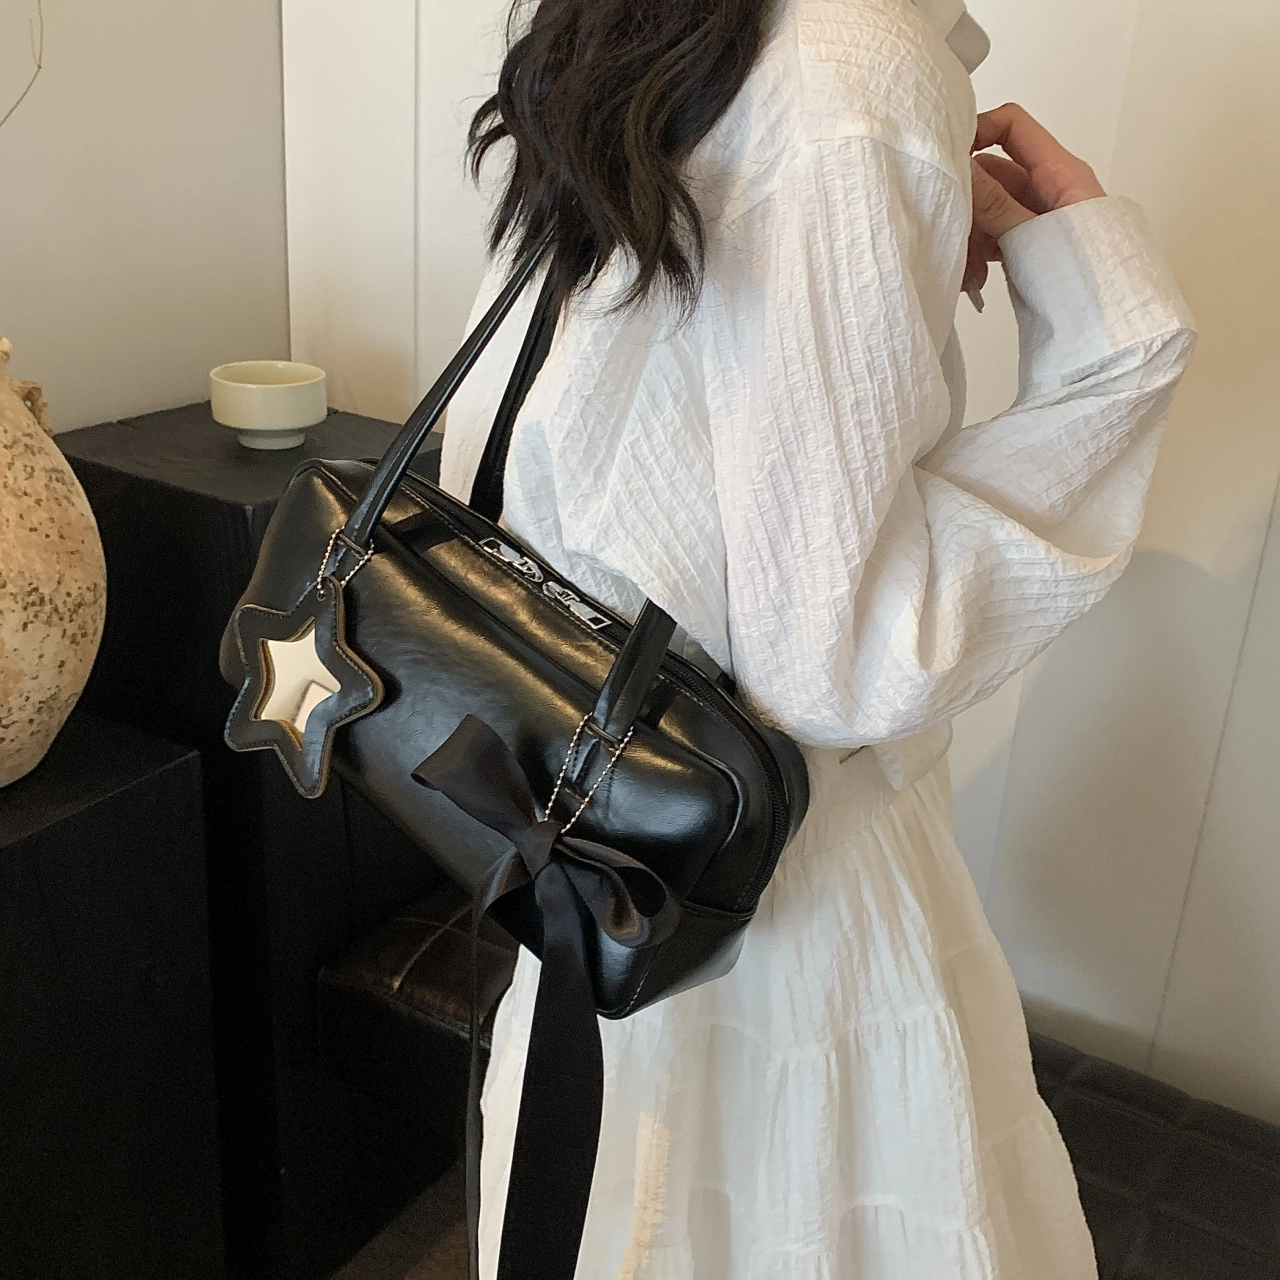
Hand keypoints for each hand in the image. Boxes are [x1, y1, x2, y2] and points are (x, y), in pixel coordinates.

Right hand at [964, 103, 1106, 295]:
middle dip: (967, 201)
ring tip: (964, 273)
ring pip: (988, 211)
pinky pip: (994, 239)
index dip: (978, 130)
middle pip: (992, 175)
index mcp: (1060, 172)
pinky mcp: (1029, 247)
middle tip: (948, 230)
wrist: (1109, 329)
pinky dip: (978, 256)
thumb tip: (959, 167)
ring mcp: (1036, 219)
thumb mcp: (1034, 236)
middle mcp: (1048, 188)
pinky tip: (973, 283)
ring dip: (969, 236)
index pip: (1013, 126)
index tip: (947, 160)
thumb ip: (994, 202)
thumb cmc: (1086, 280)